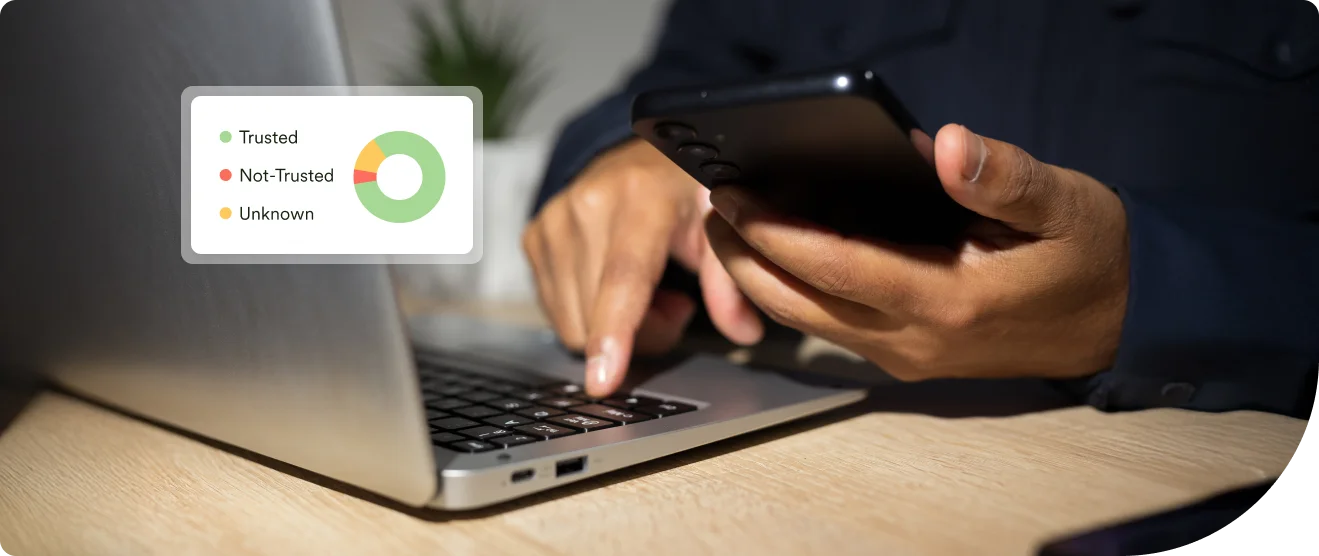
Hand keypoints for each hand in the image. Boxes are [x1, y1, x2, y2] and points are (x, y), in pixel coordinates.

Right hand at [523, 139, 763, 396]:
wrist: (639, 157)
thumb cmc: (686, 194)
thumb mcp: (720, 226)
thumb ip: (730, 282)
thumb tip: (743, 332)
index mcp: (641, 199)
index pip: (623, 278)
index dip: (615, 333)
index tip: (604, 382)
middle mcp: (587, 206)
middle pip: (598, 316)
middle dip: (642, 333)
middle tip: (675, 303)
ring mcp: (554, 221)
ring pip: (573, 324)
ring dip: (614, 326)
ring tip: (648, 289)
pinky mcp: (534, 238)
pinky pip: (555, 313)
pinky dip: (589, 314)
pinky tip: (615, 283)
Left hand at [704, 124, 1129, 379]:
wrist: (1118, 322)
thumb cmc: (1091, 258)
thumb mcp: (1067, 203)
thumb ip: (1005, 177)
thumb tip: (946, 145)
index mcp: (950, 300)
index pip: (839, 267)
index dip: (778, 233)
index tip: (733, 197)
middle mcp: (915, 340)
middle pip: (801, 305)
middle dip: (744, 258)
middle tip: (712, 205)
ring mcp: (905, 355)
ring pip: (807, 323)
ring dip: (759, 278)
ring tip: (729, 225)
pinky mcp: (904, 357)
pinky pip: (829, 327)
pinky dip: (792, 291)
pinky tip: (777, 254)